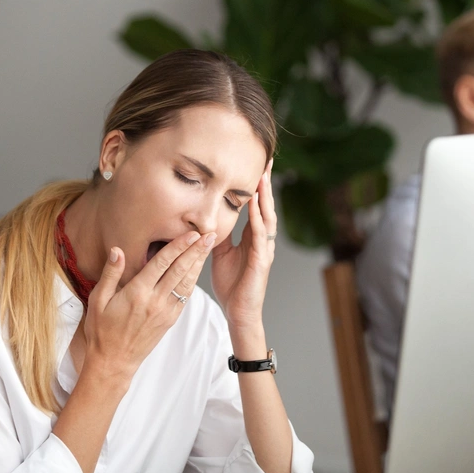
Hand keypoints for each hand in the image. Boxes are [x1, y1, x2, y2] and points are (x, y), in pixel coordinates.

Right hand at [84, 230, 215, 380]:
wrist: (113, 361)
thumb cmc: (102, 330)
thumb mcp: (98, 300)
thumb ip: (111, 273)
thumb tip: (118, 250)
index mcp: (137, 293)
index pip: (163, 263)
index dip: (179, 246)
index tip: (191, 233)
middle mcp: (155, 301)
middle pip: (180, 270)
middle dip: (196, 250)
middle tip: (209, 234)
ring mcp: (165, 312)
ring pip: (187, 283)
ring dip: (199, 263)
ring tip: (208, 247)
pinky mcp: (170, 320)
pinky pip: (185, 297)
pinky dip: (193, 280)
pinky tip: (198, 270)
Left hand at [211, 159, 275, 328]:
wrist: (238, 312)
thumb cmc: (231, 284)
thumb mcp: (219, 252)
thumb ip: (217, 234)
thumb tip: (206, 217)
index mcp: (252, 237)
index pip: (256, 206)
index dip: (256, 186)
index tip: (256, 164)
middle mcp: (262, 240)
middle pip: (266, 206)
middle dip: (266, 183)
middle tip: (267, 160)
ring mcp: (264, 250)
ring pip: (267, 217)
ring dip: (265, 197)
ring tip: (263, 177)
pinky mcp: (261, 261)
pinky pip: (260, 237)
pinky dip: (259, 220)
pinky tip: (256, 207)